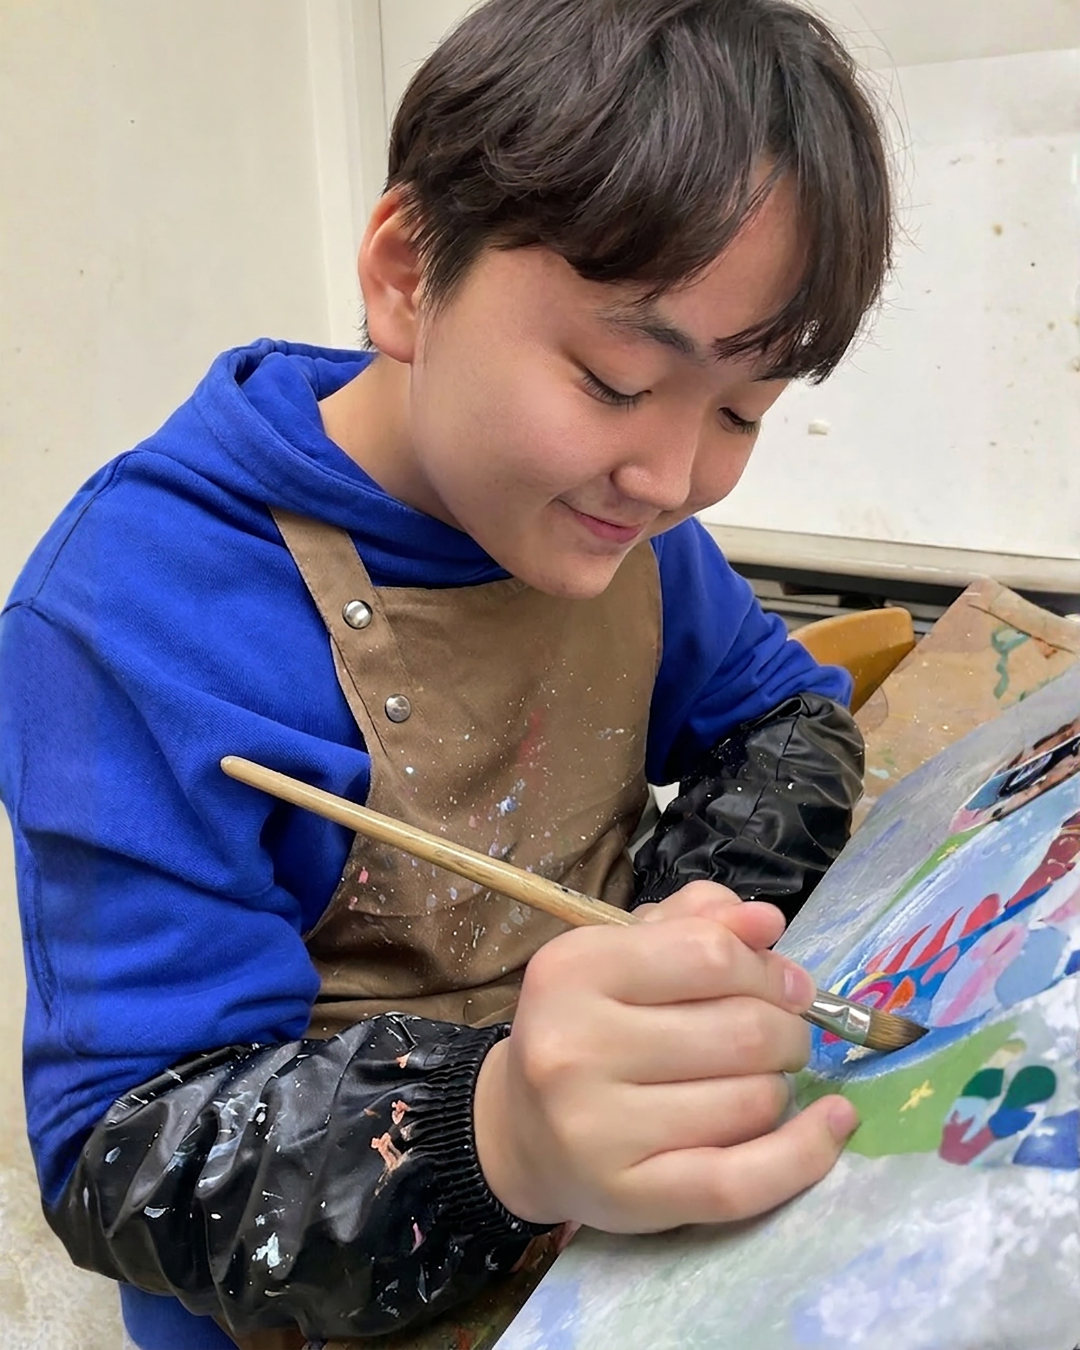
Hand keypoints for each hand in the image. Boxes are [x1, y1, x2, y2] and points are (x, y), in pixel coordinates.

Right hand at [473, 882, 856, 1232]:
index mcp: (573, 969)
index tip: (788, 984)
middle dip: (787, 1029)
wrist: (522, 1129)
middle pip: (742, 1030)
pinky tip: (832, 1122)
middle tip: (783, 1034)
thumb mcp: (625, 952)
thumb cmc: (587, 1025)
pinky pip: (742, 1181)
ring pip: (751, 1101)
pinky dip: (806, 1153)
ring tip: (759, 1080)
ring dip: (778, 1086)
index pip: (710, 956)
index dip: (768, 969)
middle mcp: (575, 1047)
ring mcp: (598, 1129)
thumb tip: (767, 922)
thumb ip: (697, 923)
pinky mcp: (629, 1198)